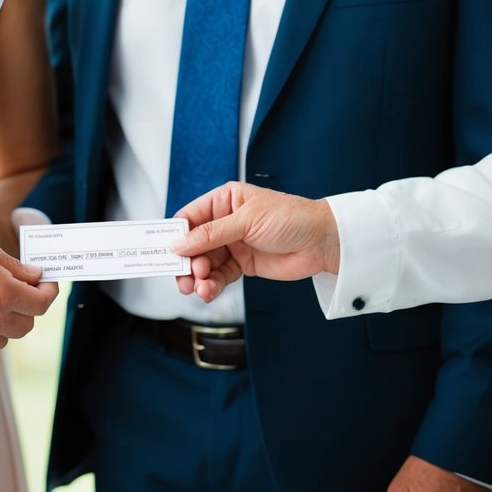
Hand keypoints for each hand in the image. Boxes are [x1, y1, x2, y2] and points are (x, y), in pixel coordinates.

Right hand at [0, 224, 58, 350]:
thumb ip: (12, 265)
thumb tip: (35, 276)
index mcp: (1, 294)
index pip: (40, 304)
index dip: (49, 292)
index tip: (46, 284)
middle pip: (24, 326)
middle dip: (28, 308)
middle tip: (22, 290)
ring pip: (0, 340)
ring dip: (4, 323)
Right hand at [169, 182, 340, 301]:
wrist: (323, 242)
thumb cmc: (292, 219)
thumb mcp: (247, 221)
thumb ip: (211, 234)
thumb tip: (179, 244)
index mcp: (225, 201)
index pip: (190, 217)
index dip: (176, 236)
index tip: (167, 253)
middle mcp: (225, 222)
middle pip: (193, 245)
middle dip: (187, 262)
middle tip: (186, 277)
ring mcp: (233, 244)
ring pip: (204, 263)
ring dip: (199, 278)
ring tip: (201, 288)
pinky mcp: (242, 264)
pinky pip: (219, 276)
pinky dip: (212, 285)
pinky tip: (210, 290)